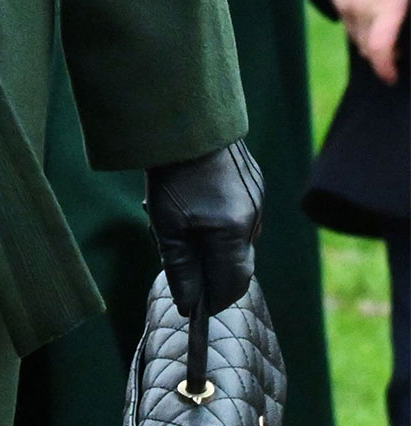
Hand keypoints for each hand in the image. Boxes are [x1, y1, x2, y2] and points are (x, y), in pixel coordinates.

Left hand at [145, 139, 263, 317]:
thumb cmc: (172, 173)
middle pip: (236, 264)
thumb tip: (188, 307)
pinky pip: (240, 214)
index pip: (232, 286)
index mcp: (234, 232)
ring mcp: (258, 199)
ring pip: (237, 239)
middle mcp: (254, 218)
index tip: (192, 305)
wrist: (185, 118)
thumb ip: (180, 270)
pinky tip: (192, 200)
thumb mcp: (167, 226)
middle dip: (208, 269)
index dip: (212, 300)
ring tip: (175, 219)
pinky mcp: (255, 182)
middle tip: (174, 254)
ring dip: (211, 242)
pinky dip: (219, 219)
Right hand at [331, 0, 410, 84]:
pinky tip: (372, 13)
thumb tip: (405, 41)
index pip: (381, 48)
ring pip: (357, 38)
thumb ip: (407, 13)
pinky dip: (360, 26)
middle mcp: (363, 6)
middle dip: (383, 56)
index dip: (386, 68)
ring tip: (386, 31)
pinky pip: (348, 23)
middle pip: (369, 48)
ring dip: (370, 42)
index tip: (392, 77)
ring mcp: (346, 2)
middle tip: (398, 52)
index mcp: (390, 2)